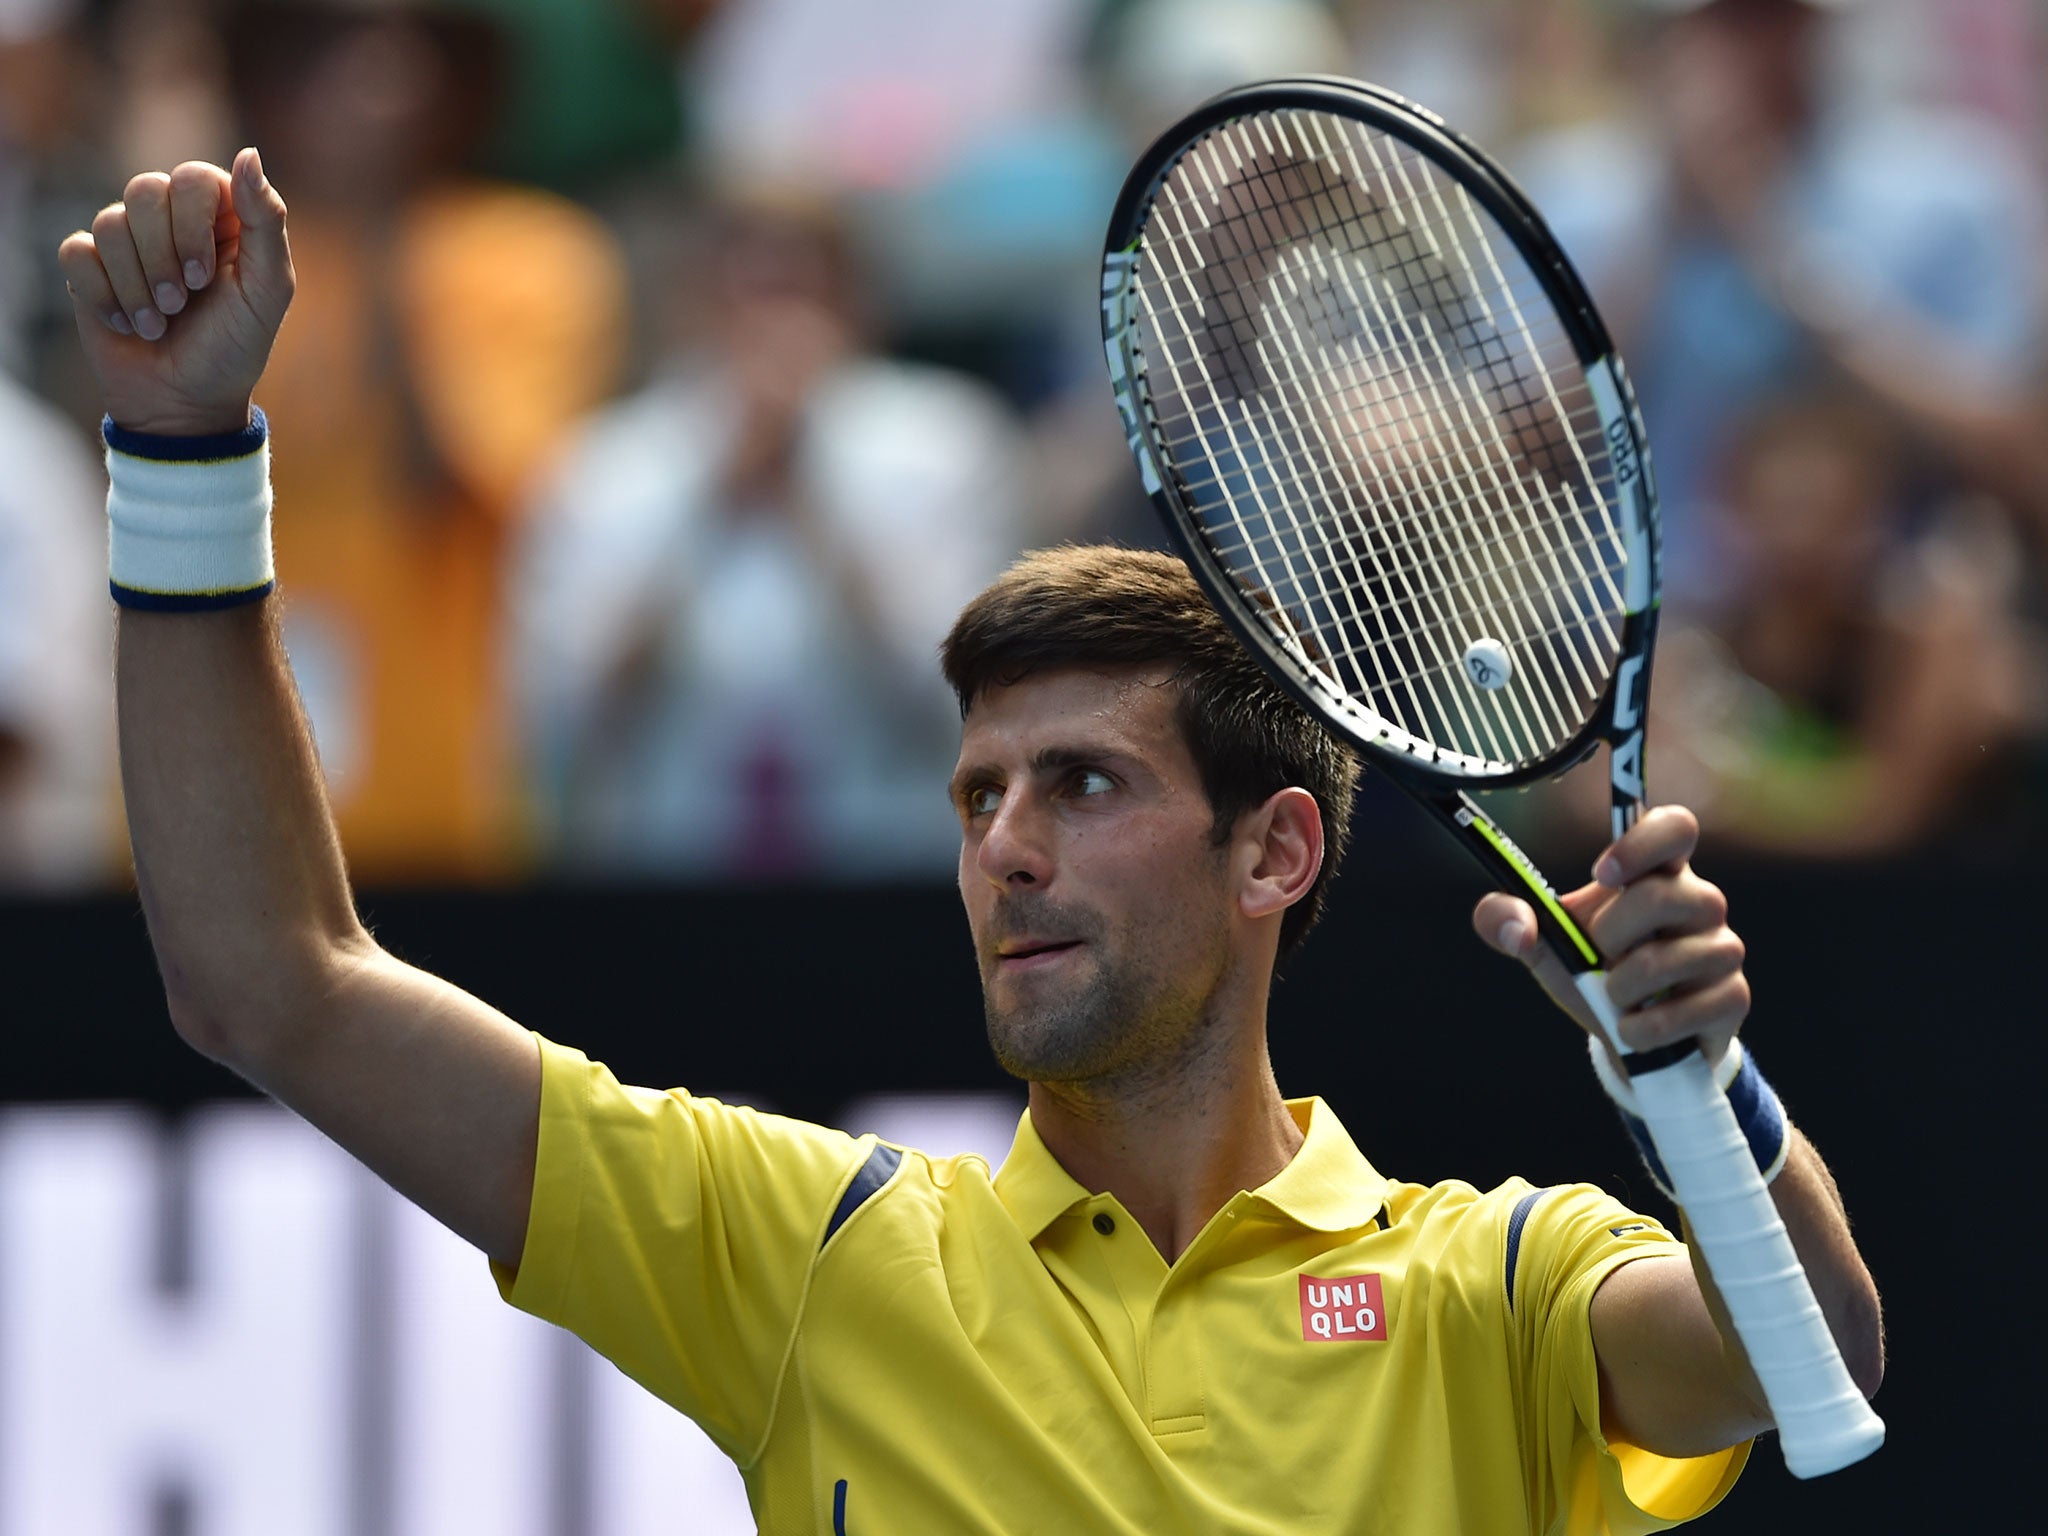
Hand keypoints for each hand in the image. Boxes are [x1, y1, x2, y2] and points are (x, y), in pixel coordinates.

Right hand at [57, 148, 294, 436]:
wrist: (186, 403)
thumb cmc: (234, 347)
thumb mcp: (267, 291)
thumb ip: (266, 222)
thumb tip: (249, 153)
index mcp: (222, 218)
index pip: (194, 178)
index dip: (192, 223)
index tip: (205, 277)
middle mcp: (172, 221)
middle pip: (144, 191)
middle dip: (162, 256)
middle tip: (181, 303)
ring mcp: (128, 241)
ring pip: (109, 223)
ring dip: (136, 285)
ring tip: (158, 324)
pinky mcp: (91, 267)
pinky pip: (77, 251)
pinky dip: (103, 295)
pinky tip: (127, 325)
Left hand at [1472, 806, 1749, 1061]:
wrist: (1629, 1036)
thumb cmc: (1590, 971)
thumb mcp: (1543, 943)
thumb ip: (1505, 919)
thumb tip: (1516, 929)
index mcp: (1656, 872)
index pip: (1674, 827)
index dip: (1641, 843)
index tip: (1601, 874)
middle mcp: (1700, 901)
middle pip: (1661, 896)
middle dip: (1609, 934)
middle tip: (1599, 955)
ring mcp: (1723, 948)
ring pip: (1670, 958)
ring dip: (1622, 988)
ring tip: (1616, 997)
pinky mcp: (1734, 997)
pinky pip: (1691, 1010)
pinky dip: (1646, 1028)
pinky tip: (1634, 1029)